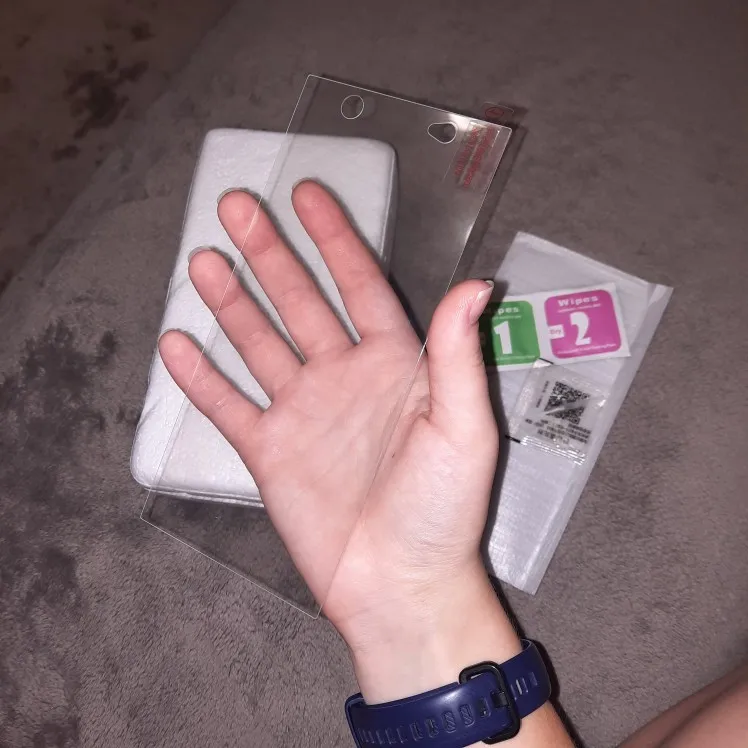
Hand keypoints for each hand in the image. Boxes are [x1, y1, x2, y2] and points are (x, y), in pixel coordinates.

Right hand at [161, 183, 505, 697]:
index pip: (360, 285)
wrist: (399, 584)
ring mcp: (304, 413)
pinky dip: (202, 378)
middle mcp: (346, 378)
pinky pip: (229, 405)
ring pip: (259, 342)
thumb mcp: (464, 428)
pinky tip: (177, 344)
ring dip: (232, 302)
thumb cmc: (442, 511)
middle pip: (300, 301)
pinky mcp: (271, 451)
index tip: (309, 195)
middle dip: (270, 253)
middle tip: (237, 207)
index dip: (335, 239)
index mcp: (396, 365)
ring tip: (204, 260)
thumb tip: (476, 284)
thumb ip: (458, 355)